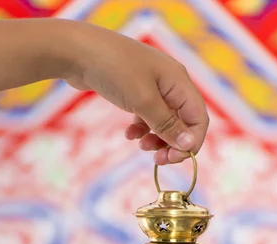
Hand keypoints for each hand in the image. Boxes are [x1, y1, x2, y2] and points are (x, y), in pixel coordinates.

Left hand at [64, 22, 208, 163]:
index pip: (199, 119)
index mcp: (179, 81)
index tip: (173, 158)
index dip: (191, 142)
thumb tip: (189, 145)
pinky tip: (129, 134)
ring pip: (165, 122)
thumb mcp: (143, 101)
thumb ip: (167, 125)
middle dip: (173, 143)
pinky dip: (142, 129)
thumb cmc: (114, 70)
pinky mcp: (137, 91)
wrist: (77, 51)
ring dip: (157, 138)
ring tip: (141, 146)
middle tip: (157, 160)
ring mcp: (154, 86)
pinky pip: (148, 116)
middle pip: (183, 122)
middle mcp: (171, 83)